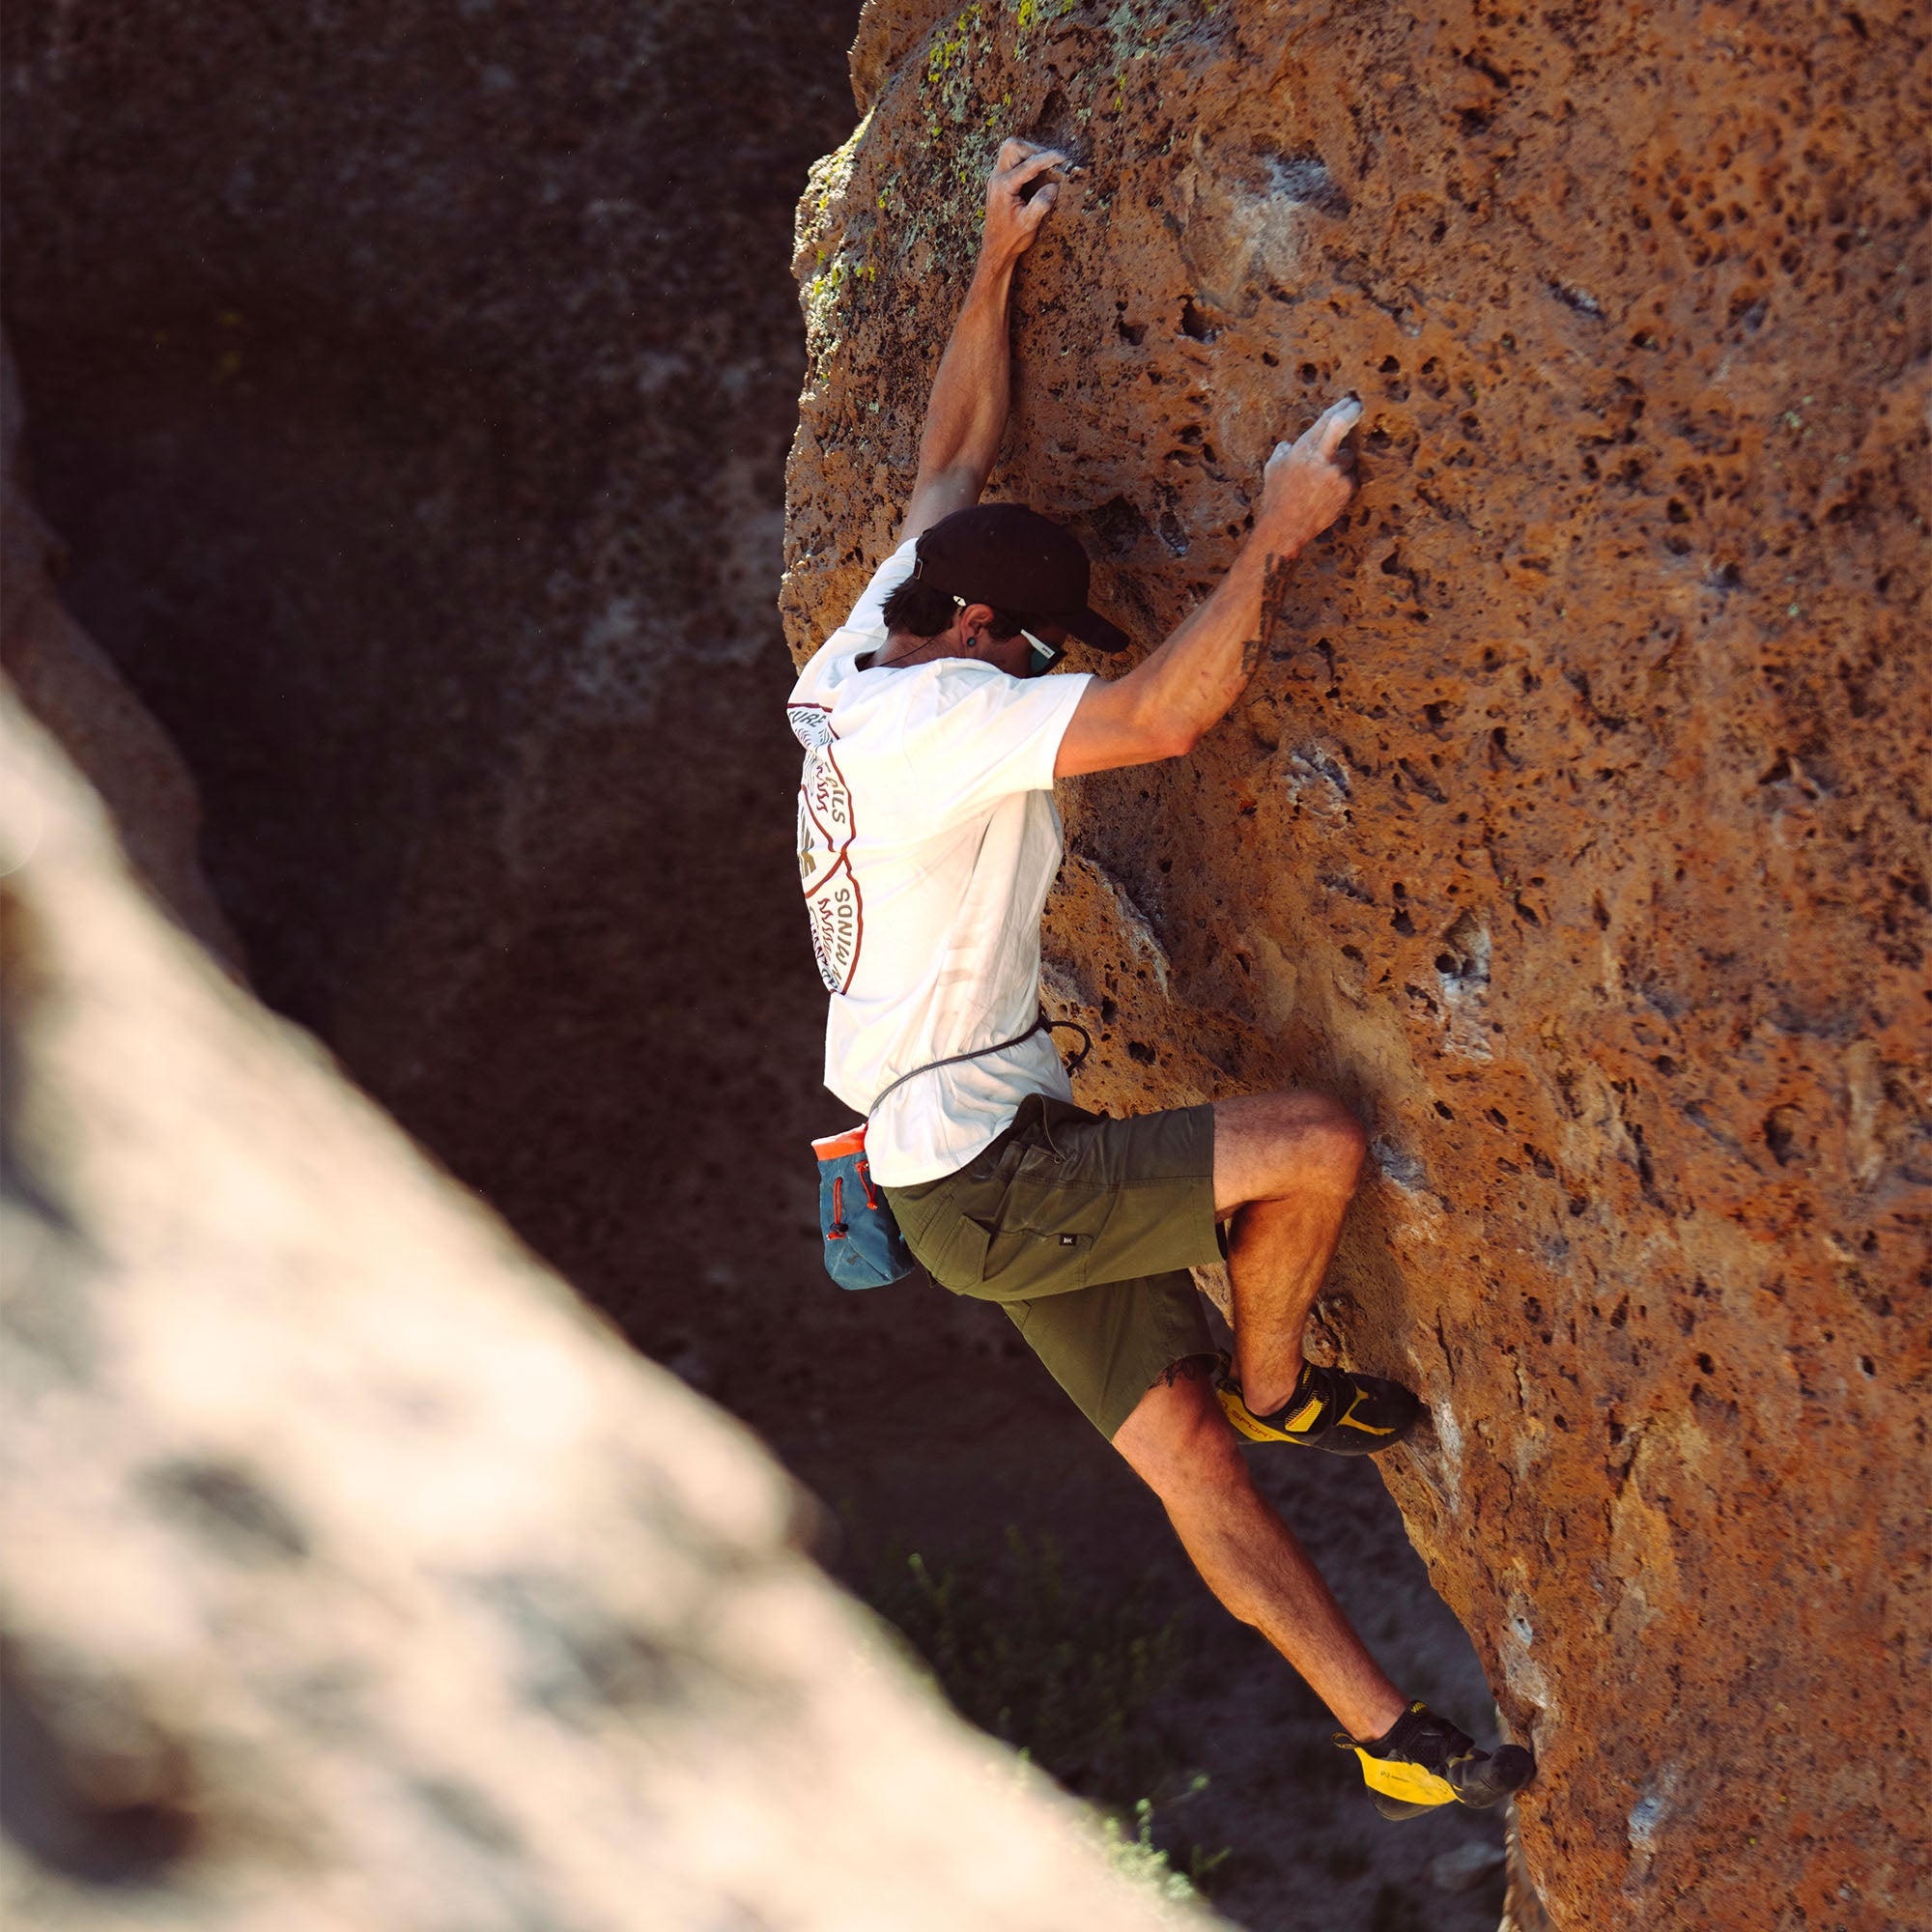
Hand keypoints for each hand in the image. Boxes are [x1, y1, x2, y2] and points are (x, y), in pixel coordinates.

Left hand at [981, 138, 1072, 265]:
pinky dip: (1026, 160)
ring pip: (1011, 150)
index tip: (1063, 158)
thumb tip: (1054, 186)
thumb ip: (1041, 203)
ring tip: (1046, 165)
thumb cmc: (1011, 239)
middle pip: (1012, 146)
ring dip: (1029, 153)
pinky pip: (1011, 160)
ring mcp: (996, 178)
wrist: (996, 250)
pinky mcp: (1000, 180)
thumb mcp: (1029, 224)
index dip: (1048, 158)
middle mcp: (996, 178)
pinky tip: (1038, 171)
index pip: (1028, 165)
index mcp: (1003, 187)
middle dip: (1033, 149)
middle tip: (1051, 162)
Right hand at [1259, 396, 1362, 548]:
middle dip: (1353, 411)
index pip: (1326, 419)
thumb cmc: (1276, 498)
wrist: (1286, 528)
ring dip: (1342, 462)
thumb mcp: (1272, 469)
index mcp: (1302, 448)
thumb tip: (1287, 445)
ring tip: (1326, 479)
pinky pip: (1351, 477)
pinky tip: (1330, 493)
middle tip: (1358, 406)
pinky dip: (1344, 481)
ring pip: (1349, 456)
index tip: (1350, 400)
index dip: (1341, 406)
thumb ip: (1282, 452)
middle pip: (1343, 424)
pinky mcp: (1347, 488)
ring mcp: (1336, 472)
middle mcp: (1321, 456)